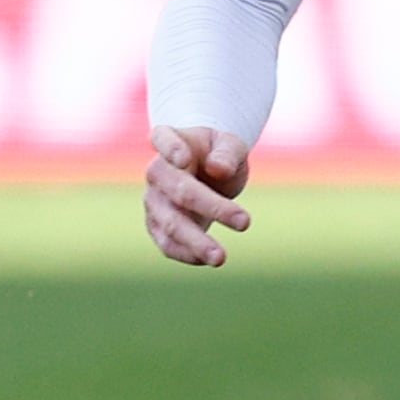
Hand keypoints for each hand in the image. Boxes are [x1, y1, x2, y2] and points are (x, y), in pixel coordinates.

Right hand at [145, 125, 253, 265]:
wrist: (207, 172)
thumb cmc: (219, 154)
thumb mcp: (231, 144)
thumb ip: (227, 153)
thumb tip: (218, 169)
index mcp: (169, 140)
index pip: (163, 139)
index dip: (170, 149)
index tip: (184, 159)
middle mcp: (156, 171)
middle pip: (180, 191)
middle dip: (212, 208)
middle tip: (246, 222)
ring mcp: (153, 200)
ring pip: (170, 224)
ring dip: (196, 242)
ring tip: (220, 258)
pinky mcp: (157, 225)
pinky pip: (166, 243)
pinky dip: (187, 254)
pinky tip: (208, 261)